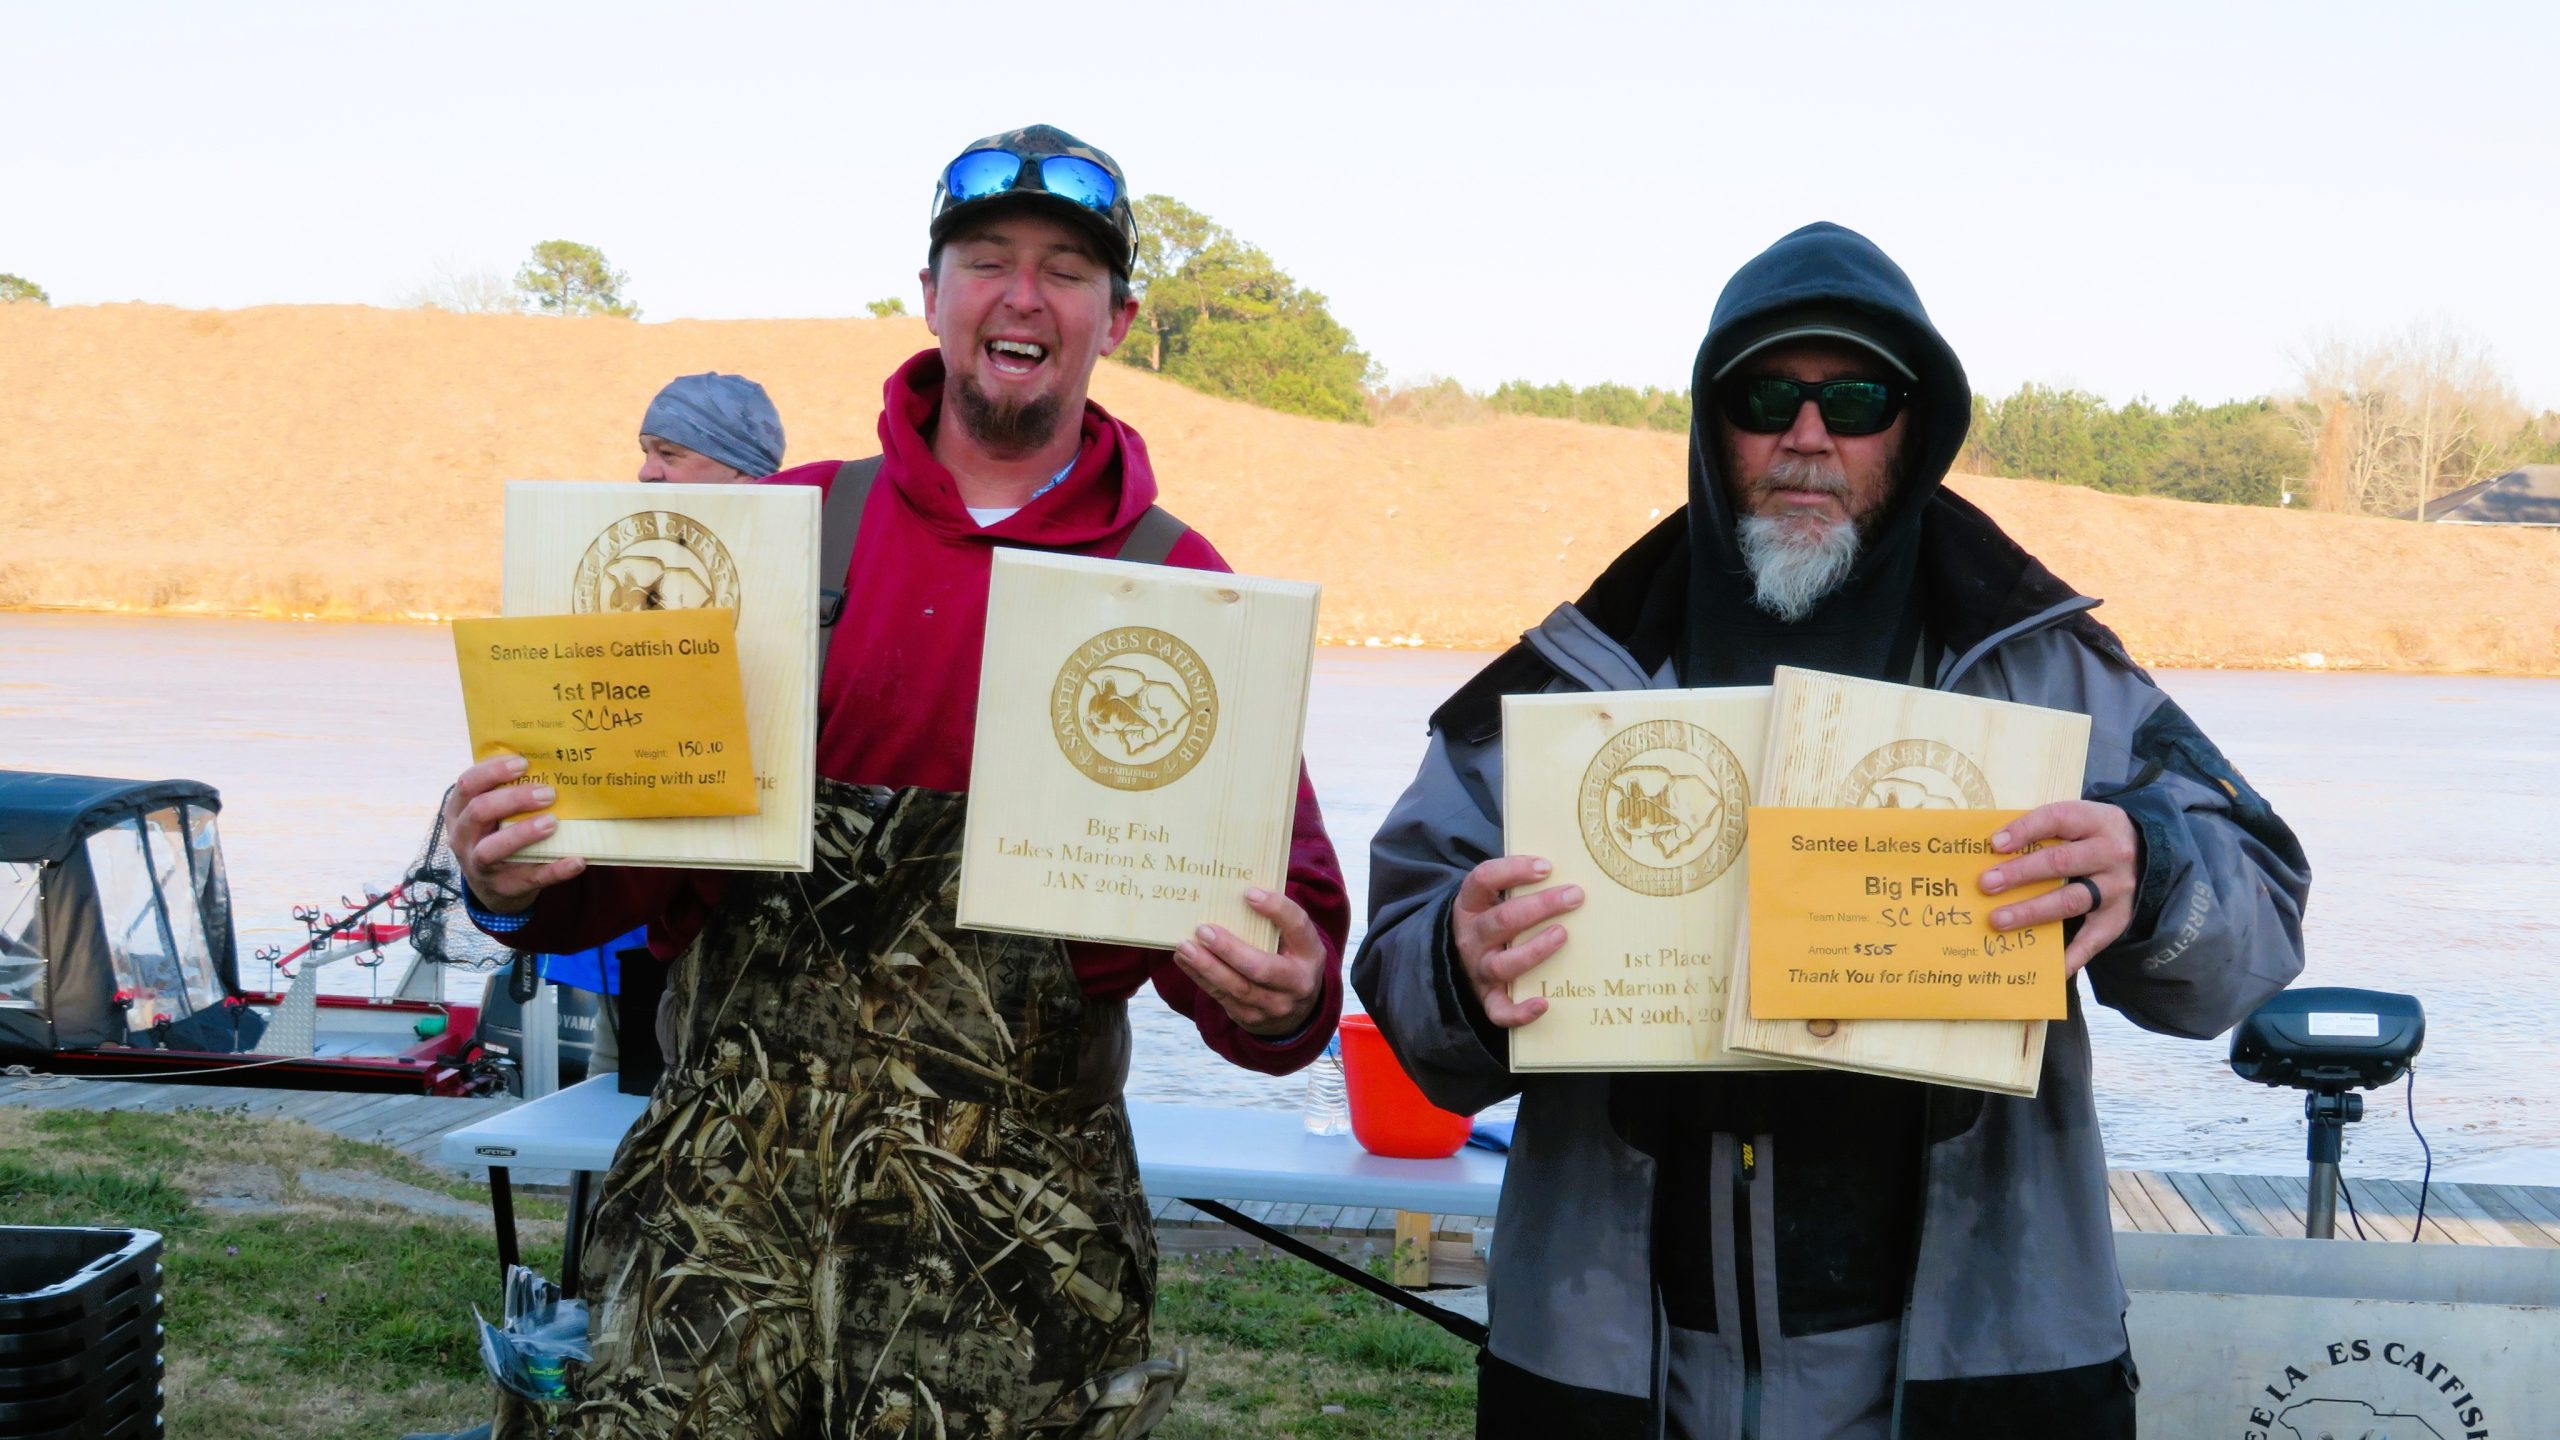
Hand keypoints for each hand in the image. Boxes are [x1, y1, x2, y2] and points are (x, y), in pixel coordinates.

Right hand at [443, 754, 586, 915]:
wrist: (493, 888)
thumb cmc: (495, 835)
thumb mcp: (488, 814)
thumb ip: (503, 791)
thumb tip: (547, 761)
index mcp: (458, 811)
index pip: (466, 784)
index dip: (492, 771)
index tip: (523, 763)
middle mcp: (463, 838)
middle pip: (479, 812)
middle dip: (513, 799)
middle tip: (548, 793)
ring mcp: (480, 866)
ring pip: (492, 849)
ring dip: (523, 834)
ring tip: (552, 822)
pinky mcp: (505, 887)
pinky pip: (531, 879)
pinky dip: (555, 870)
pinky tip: (577, 860)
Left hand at [1174, 887, 1328, 1036]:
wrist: (1297, 1013)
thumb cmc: (1289, 960)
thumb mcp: (1296, 942)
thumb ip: (1276, 921)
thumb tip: (1236, 891)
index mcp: (1311, 953)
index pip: (1298, 927)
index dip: (1276, 909)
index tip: (1248, 893)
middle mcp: (1297, 983)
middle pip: (1261, 967)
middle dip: (1229, 949)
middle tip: (1203, 930)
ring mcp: (1274, 1006)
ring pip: (1237, 987)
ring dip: (1207, 966)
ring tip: (1185, 946)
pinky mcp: (1251, 1018)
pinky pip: (1222, 997)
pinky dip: (1201, 978)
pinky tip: (1185, 960)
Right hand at [1450, 856, 1581, 1028]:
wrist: (1460, 960)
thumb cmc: (1493, 921)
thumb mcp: (1493, 898)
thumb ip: (1520, 884)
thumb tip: (1572, 869)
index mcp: (1471, 905)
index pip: (1483, 879)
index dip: (1513, 870)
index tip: (1547, 866)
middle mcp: (1472, 937)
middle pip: (1502, 920)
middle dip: (1541, 906)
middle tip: (1574, 896)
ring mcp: (1479, 969)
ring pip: (1503, 964)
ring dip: (1535, 950)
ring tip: (1563, 935)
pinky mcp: (1488, 997)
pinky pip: (1500, 1010)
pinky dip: (1520, 1011)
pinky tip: (1544, 1004)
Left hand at [1979, 801, 2138, 974]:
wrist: (2149, 854)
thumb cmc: (2093, 836)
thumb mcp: (2079, 820)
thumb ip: (2044, 830)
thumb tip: (1993, 847)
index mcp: (2095, 821)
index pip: (2057, 820)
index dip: (2025, 830)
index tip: (1995, 844)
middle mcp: (2110, 854)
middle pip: (2061, 863)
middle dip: (2020, 874)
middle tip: (1986, 884)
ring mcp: (2116, 888)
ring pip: (2071, 900)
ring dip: (2032, 911)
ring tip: (1998, 919)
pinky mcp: (2118, 918)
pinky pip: (2092, 940)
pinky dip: (2070, 956)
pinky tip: (2046, 966)